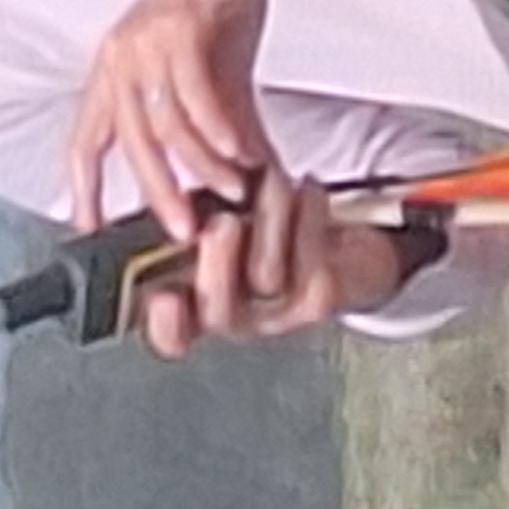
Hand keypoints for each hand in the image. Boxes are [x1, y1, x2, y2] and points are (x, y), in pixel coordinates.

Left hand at [66, 0, 290, 239]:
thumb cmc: (216, 9)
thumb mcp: (209, 77)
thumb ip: (217, 128)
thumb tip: (241, 180)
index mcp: (113, 74)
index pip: (85, 142)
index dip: (83, 189)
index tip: (91, 230)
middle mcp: (120, 59)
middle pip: (130, 142)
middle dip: (157, 192)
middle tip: (183, 229)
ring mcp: (147, 42)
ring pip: (167, 122)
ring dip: (203, 165)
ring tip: (232, 191)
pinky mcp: (181, 28)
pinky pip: (196, 92)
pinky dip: (219, 128)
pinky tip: (240, 153)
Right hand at [133, 172, 409, 357]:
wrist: (345, 249)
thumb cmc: (267, 229)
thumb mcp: (218, 217)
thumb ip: (191, 217)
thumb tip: (173, 199)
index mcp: (198, 301)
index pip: (171, 332)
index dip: (164, 324)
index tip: (162, 296)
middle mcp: (235, 319)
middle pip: (215, 312)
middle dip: (217, 265)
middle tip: (222, 222)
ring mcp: (278, 316)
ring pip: (264, 275)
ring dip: (268, 215)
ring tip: (272, 176)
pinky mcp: (320, 301)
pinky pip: (311, 261)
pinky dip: (309, 215)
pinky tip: (310, 187)